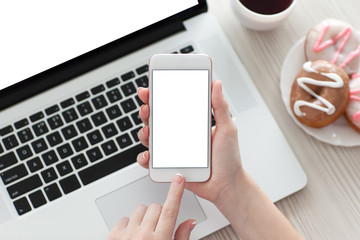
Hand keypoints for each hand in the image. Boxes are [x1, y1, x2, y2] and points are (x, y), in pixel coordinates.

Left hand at [108, 174, 195, 239]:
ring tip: (145, 232)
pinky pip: (124, 218)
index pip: (171, 210)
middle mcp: (142, 236)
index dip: (176, 192)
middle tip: (159, 228)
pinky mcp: (112, 236)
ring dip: (145, 217)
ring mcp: (126, 235)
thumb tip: (190, 222)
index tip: (179, 179)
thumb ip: (181, 238)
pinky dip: (129, 224)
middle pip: (156, 207)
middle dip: (160, 214)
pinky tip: (132, 236)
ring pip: (140, 209)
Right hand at [136, 80, 243, 205]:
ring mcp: (172, 151)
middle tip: (147, 107)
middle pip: (156, 119)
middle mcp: (179, 135)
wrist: (227, 185)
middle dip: (147, 110)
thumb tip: (216, 84)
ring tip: (148, 131)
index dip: (160, 96)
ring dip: (144, 132)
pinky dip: (145, 158)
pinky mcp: (168, 166)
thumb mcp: (227, 128)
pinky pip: (151, 162)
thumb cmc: (228, 159)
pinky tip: (148, 155)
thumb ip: (220, 106)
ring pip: (150, 138)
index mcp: (191, 124)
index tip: (153, 87)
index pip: (172, 106)